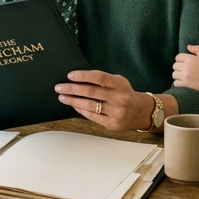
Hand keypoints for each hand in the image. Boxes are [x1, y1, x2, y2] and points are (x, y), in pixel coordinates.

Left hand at [55, 70, 177, 131]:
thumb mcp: (118, 82)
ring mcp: (116, 112)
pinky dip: (80, 110)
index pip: (99, 77)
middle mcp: (119, 98)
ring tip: (62, 97)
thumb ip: (102, 80)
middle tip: (59, 87)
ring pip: (89, 105)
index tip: (69, 75)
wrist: (139, 111)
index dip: (83, 75)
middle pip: (91, 92)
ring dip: (73, 100)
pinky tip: (74, 105)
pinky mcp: (112, 124)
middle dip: (72, 89)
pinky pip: (92, 116)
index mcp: (120, 84)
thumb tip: (76, 78)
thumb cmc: (123, 93)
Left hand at [171, 45, 198, 93]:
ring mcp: (185, 76)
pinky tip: (183, 81)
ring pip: (174, 74)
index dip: (181, 58)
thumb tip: (188, 46)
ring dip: (178, 74)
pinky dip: (178, 82)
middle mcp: (185, 67)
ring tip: (184, 75)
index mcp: (190, 59)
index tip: (186, 61)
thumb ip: (197, 49)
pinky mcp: (186, 85)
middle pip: (175, 65)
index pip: (178, 57)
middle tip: (185, 68)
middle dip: (179, 66)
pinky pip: (175, 83)